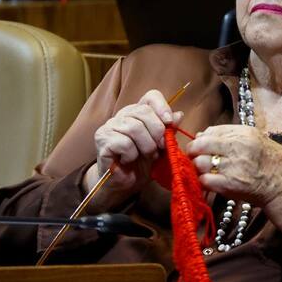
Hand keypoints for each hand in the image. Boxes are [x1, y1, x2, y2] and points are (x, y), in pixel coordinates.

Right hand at [83, 90, 183, 208]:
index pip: (151, 96)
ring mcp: (110, 126)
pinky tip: (128, 160)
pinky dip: (131, 154)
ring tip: (144, 156)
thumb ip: (169, 131)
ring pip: (134, 128)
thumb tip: (179, 114)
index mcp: (138, 113)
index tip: (169, 124)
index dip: (162, 107)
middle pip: (144, 112)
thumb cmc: (142, 164)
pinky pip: (124, 143)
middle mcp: (122, 115)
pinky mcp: (102, 140)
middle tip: (158, 149)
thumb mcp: (162, 147)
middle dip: (156, 133)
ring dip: (145, 146)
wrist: (124, 184)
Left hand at [187, 125, 281, 237]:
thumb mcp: (255, 140)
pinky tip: (210, 182)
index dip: (201, 139)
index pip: (211, 131)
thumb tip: (202, 134)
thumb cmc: (271, 163)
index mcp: (244, 133)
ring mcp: (234, 166)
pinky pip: (204, 180)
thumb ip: (229, 136)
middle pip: (201, 145)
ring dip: (198, 167)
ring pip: (199, 163)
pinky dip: (203, 181)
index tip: (201, 146)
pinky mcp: (230, 185)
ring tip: (205, 171)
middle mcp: (238, 147)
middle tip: (195, 158)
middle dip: (193, 152)